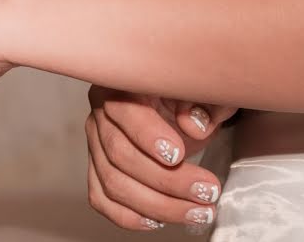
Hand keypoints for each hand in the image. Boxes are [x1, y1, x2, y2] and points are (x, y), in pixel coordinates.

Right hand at [85, 85, 237, 231]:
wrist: (177, 99)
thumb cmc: (188, 91)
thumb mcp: (204, 89)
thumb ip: (204, 103)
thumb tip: (194, 125)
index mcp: (121, 84)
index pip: (123, 110)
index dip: (147, 136)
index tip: (179, 155)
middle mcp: (101, 112)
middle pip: (119, 154)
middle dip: (167, 181)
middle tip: (207, 192)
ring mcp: (96, 142)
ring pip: (112, 182)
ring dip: (157, 205)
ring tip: (197, 212)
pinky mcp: (98, 167)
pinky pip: (101, 198)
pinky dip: (128, 215)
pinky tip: (159, 220)